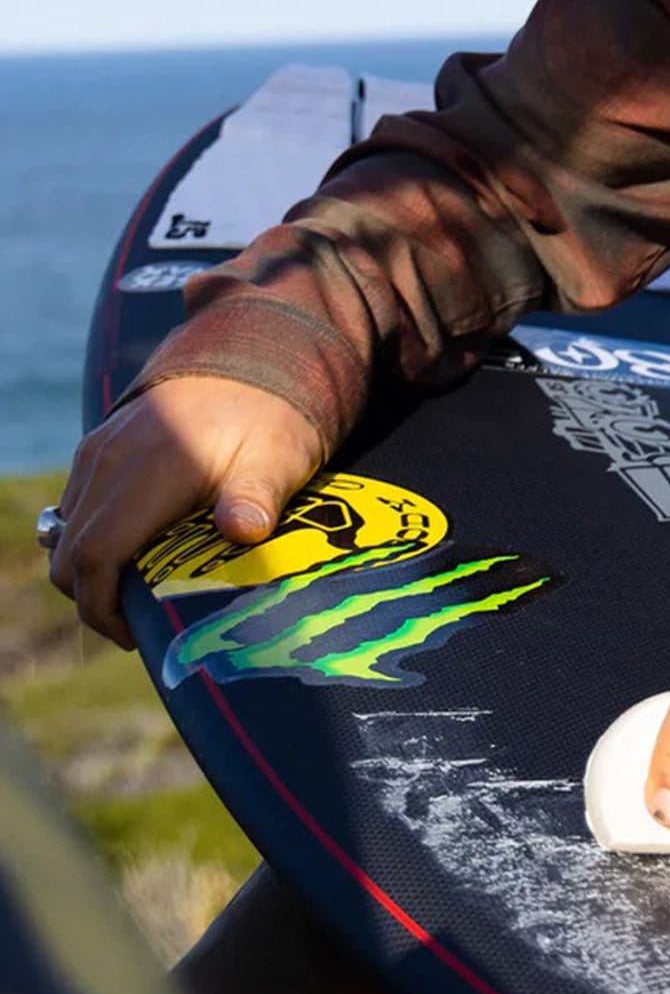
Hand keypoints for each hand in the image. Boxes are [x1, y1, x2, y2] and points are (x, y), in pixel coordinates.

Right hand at [49, 377, 326, 648]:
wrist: (252, 356)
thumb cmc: (269, 418)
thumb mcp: (278, 459)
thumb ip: (257, 496)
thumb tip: (244, 529)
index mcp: (146, 472)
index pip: (94, 556)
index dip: (102, 608)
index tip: (136, 636)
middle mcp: (107, 462)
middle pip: (69, 555)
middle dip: (94, 601)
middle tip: (143, 626)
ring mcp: (97, 453)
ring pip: (67, 534)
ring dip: (92, 573)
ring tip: (144, 595)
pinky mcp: (98, 449)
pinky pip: (77, 510)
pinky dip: (93, 542)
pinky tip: (141, 556)